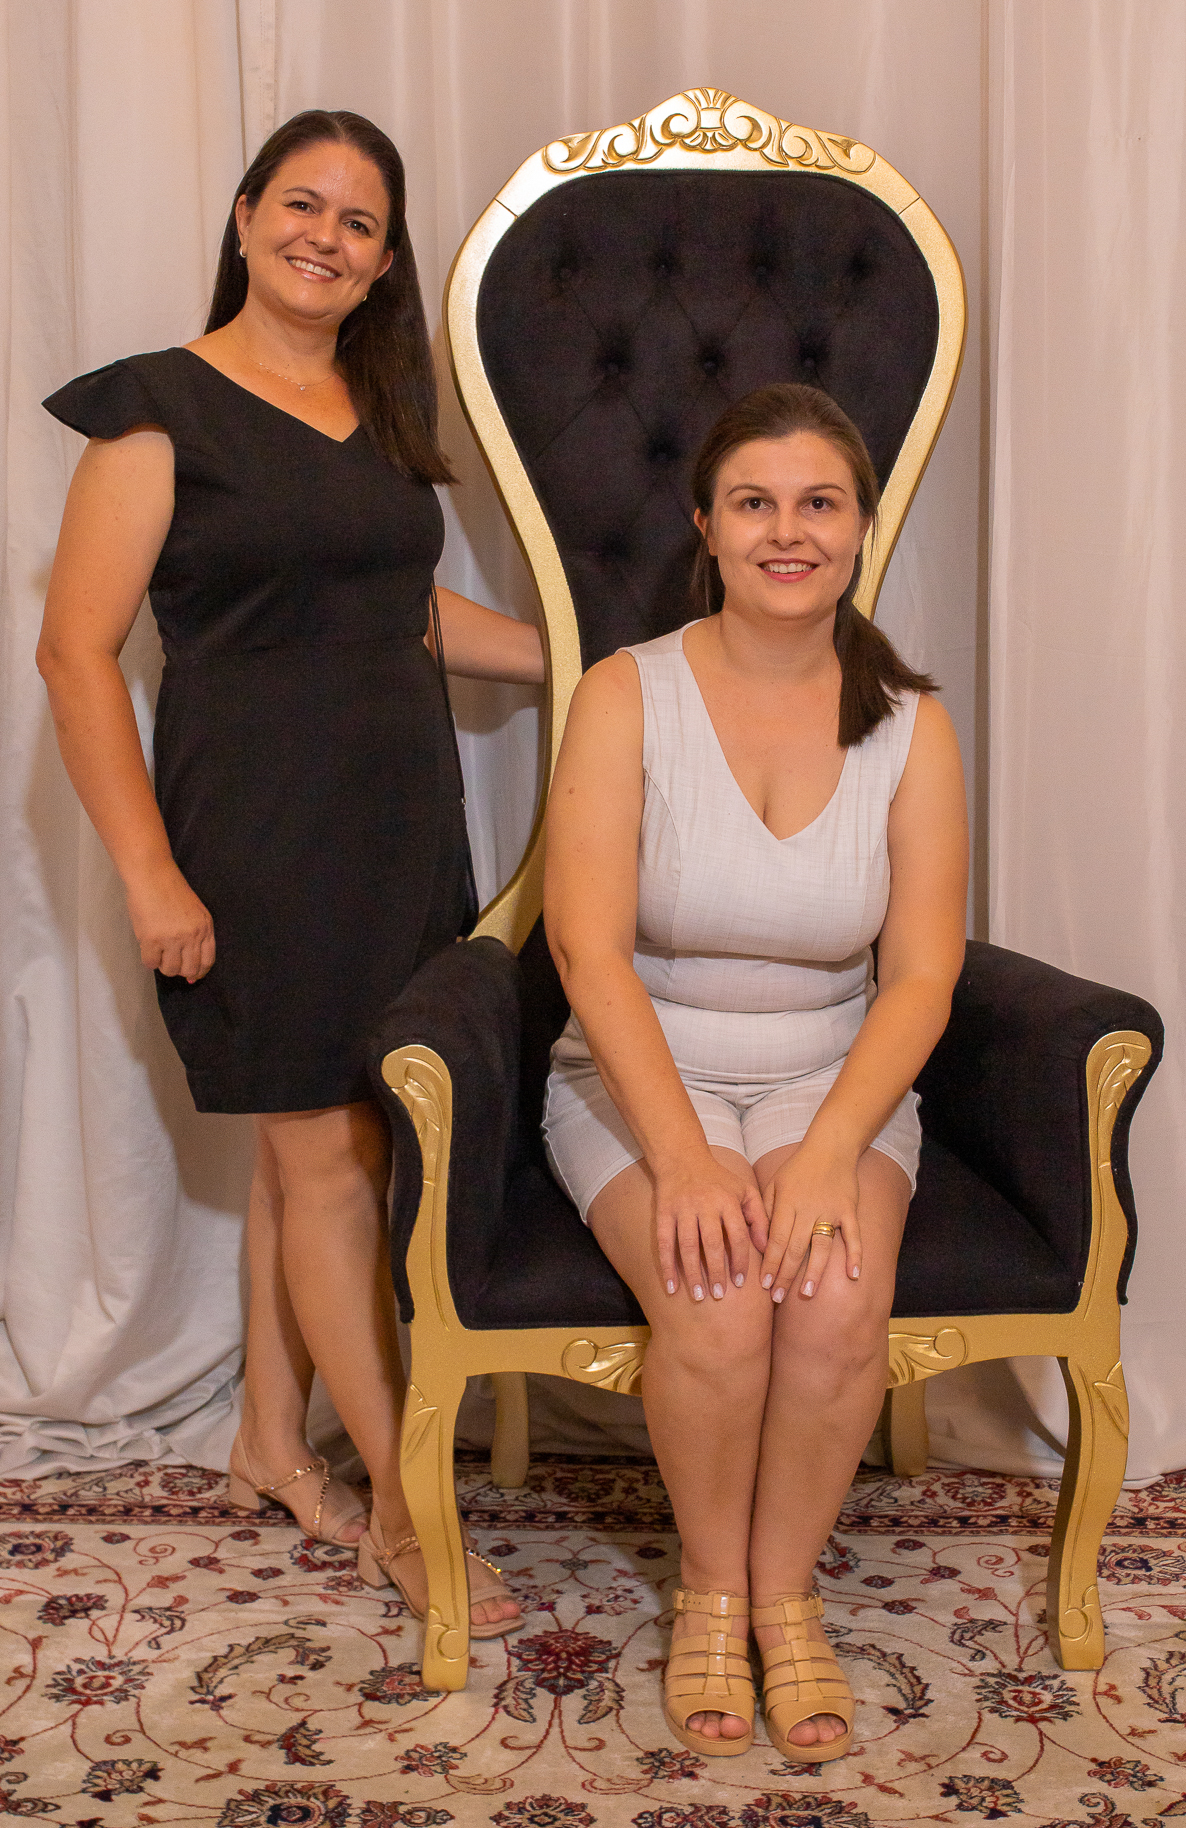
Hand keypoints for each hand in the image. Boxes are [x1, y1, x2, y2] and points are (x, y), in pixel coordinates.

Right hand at [124, 861, 214, 981]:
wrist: (153, 876)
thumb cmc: (172, 891)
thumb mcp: (196, 912)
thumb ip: (197, 936)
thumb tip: (192, 972)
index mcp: (205, 928)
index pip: (208, 961)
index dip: (199, 972)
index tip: (192, 976)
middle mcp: (192, 936)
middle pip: (189, 969)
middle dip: (180, 971)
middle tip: (171, 960)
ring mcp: (172, 939)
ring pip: (170, 970)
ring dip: (163, 965)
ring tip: (159, 951)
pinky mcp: (152, 939)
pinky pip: (151, 963)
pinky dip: (149, 960)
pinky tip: (148, 948)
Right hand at [654, 1152, 766, 1300]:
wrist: (682, 1157)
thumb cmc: (719, 1180)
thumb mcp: (745, 1190)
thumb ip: (759, 1217)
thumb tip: (766, 1248)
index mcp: (727, 1200)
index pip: (737, 1235)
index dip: (740, 1260)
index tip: (740, 1283)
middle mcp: (705, 1204)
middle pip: (711, 1243)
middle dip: (716, 1271)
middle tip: (720, 1295)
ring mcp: (682, 1208)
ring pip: (686, 1245)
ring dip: (692, 1273)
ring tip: (699, 1295)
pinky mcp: (664, 1212)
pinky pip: (664, 1242)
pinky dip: (666, 1266)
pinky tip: (671, 1287)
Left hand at [753, 1142, 861, 1303]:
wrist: (830, 1146)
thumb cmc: (797, 1168)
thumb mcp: (774, 1184)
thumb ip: (765, 1211)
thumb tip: (756, 1242)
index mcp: (787, 1204)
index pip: (776, 1240)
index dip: (769, 1263)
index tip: (764, 1285)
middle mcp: (808, 1209)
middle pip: (795, 1248)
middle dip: (785, 1275)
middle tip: (778, 1298)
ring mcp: (830, 1210)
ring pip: (821, 1246)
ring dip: (814, 1271)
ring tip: (807, 1294)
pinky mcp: (849, 1210)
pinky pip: (853, 1235)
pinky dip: (855, 1255)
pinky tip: (853, 1275)